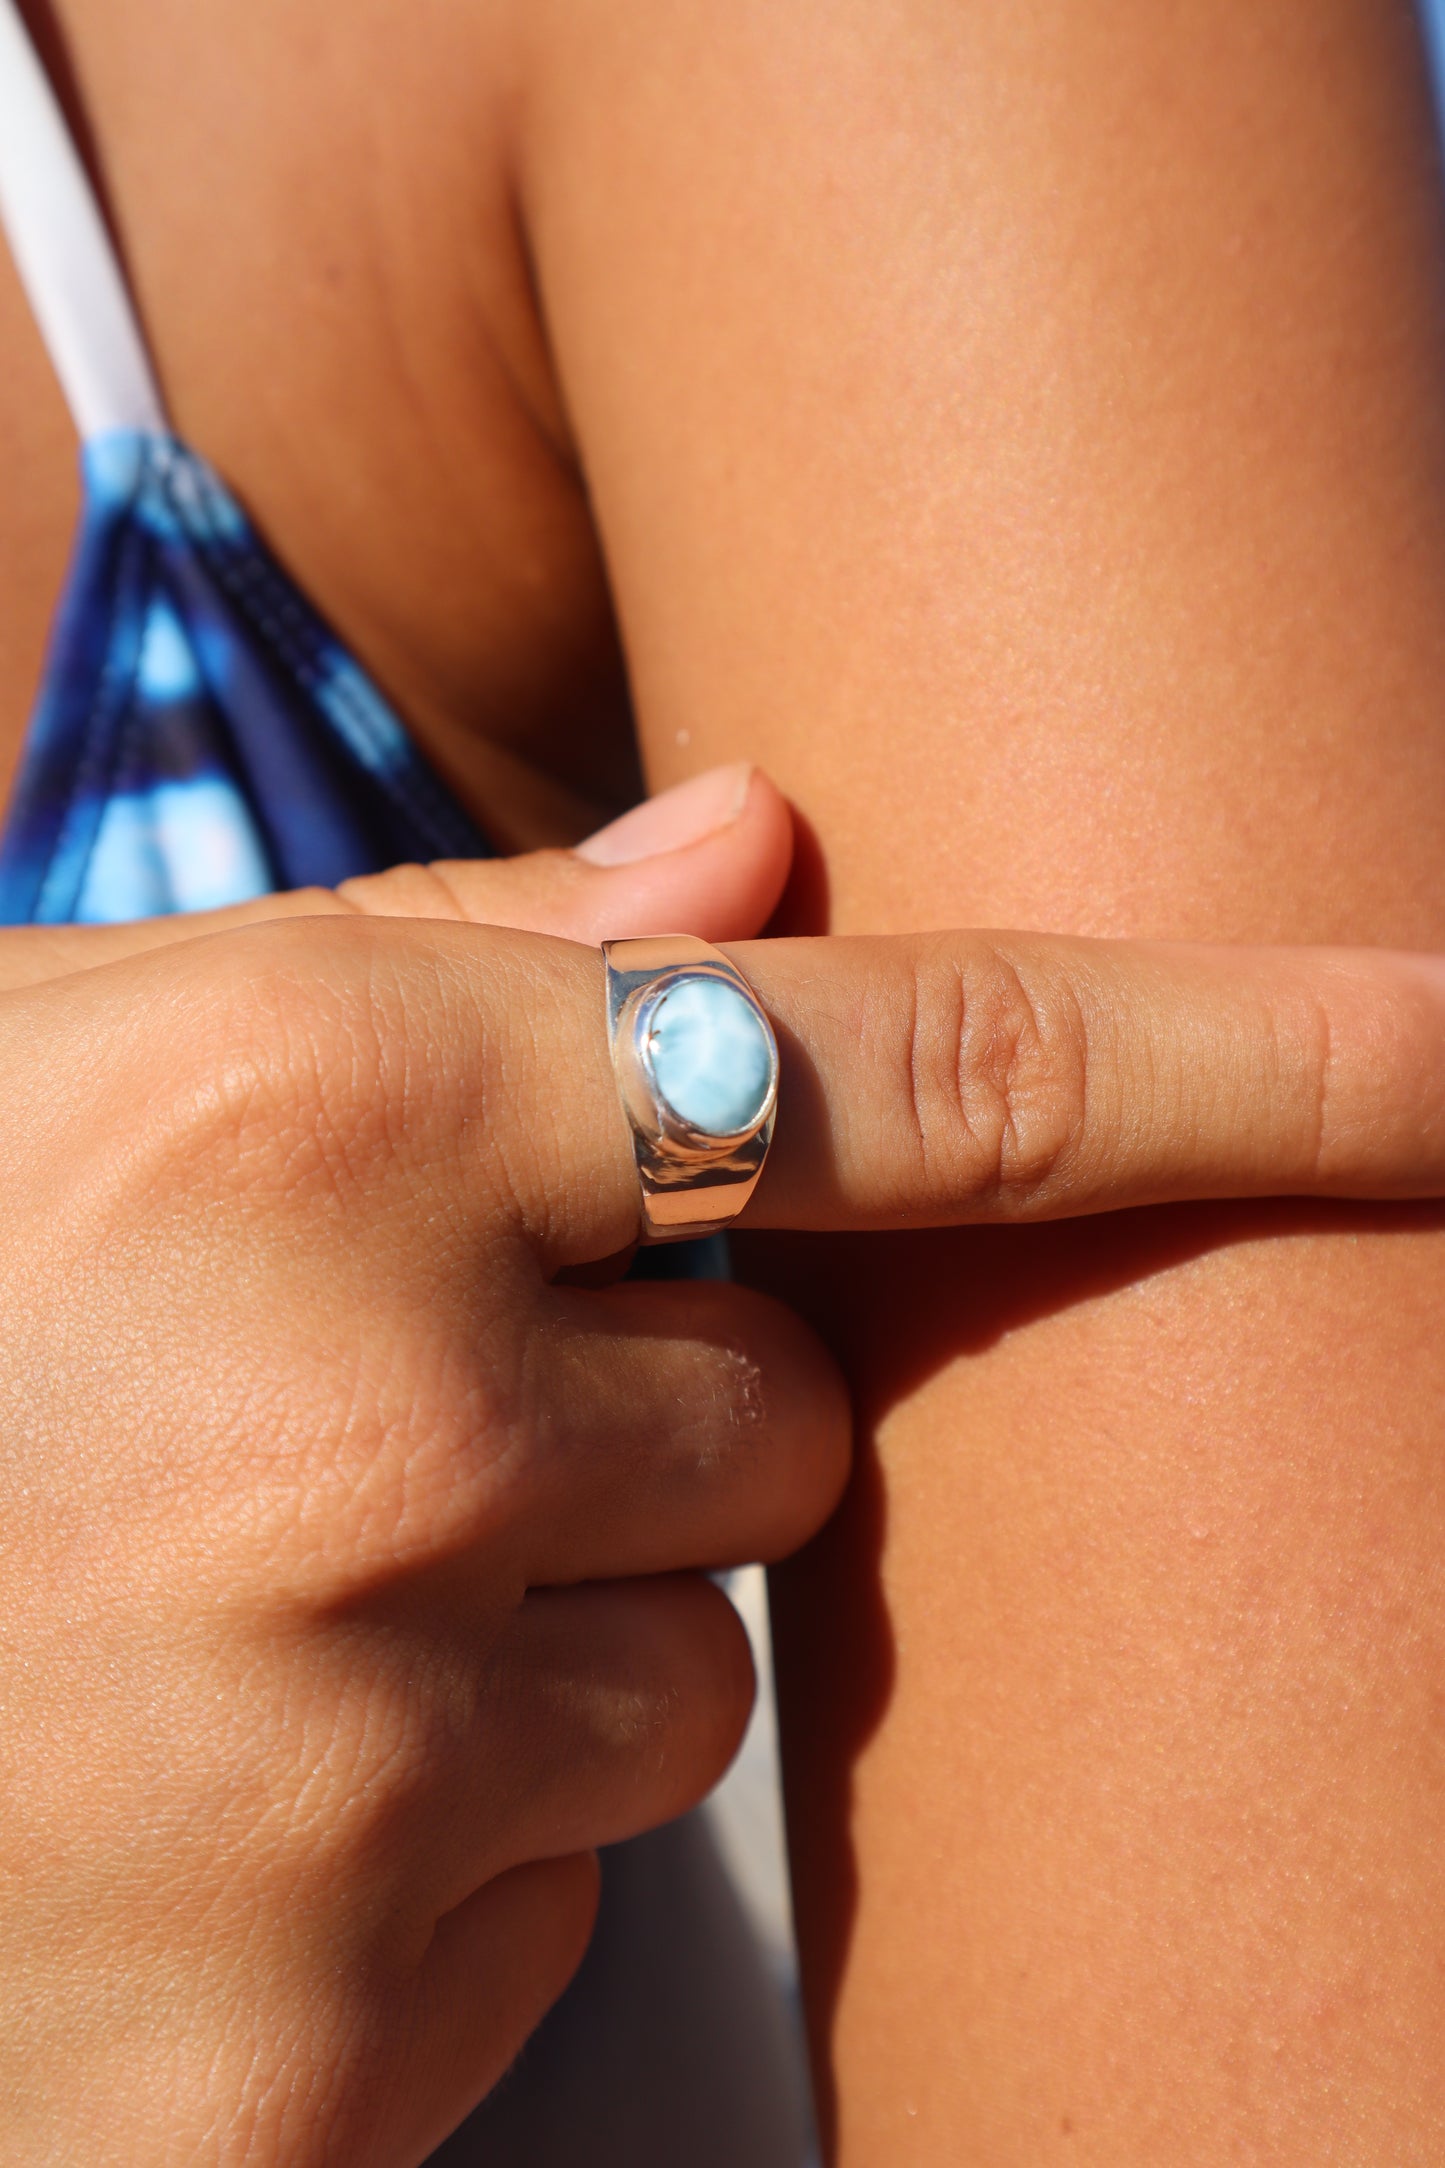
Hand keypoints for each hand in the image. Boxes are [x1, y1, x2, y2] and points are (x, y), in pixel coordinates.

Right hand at [5, 766, 1444, 2165]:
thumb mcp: (62, 1074)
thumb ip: (432, 966)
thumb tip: (757, 855)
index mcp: (296, 1122)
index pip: (902, 1071)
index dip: (1232, 1047)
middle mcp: (350, 1431)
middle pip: (789, 1424)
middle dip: (636, 1427)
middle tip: (341, 1442)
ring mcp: (328, 1767)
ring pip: (682, 1688)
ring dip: (512, 1655)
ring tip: (219, 1638)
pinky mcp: (294, 2062)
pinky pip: (537, 1913)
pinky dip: (415, 1867)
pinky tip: (185, 1819)